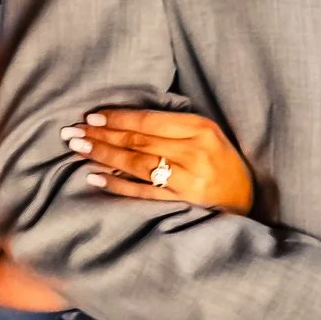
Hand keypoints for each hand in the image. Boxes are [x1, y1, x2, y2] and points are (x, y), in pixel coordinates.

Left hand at [63, 109, 254, 211]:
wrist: (247, 199)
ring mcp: (188, 179)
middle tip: (73, 132)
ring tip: (79, 149)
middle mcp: (194, 152)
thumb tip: (125, 121)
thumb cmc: (221, 162)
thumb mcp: (206, 135)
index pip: (150, 121)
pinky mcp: (183, 202)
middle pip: (139, 141)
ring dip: (105, 156)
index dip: (117, 118)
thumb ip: (174, 127)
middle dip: (103, 135)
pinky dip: (119, 184)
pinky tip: (97, 178)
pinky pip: (144, 192)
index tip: (91, 116)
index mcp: (201, 129)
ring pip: (138, 164)